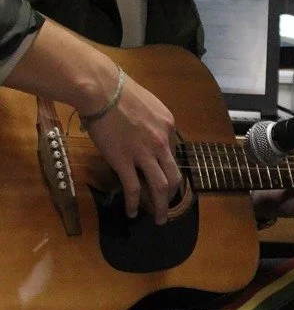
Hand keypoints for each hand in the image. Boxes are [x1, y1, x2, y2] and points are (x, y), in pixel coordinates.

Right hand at [85, 76, 181, 225]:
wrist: (103, 91)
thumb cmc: (121, 93)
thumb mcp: (150, 105)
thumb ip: (154, 122)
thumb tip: (149, 133)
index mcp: (169, 127)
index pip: (173, 154)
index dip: (167, 169)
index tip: (164, 178)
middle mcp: (162, 142)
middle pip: (174, 175)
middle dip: (173, 195)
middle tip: (168, 206)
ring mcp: (144, 153)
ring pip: (160, 186)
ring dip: (161, 206)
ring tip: (159, 219)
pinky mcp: (124, 161)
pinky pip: (133, 188)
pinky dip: (134, 203)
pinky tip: (131, 213)